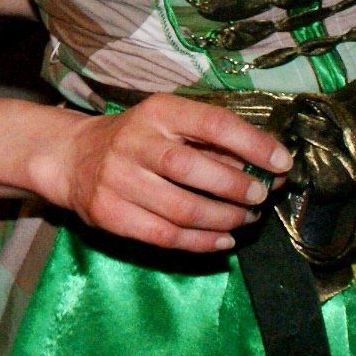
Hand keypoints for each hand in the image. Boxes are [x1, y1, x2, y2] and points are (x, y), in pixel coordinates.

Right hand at [31, 94, 292, 254]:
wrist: (73, 157)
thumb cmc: (139, 139)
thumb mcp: (170, 124)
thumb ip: (215, 143)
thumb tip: (273, 168)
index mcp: (158, 112)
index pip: (212, 123)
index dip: (252, 144)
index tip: (282, 163)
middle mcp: (135, 142)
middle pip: (194, 169)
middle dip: (236, 187)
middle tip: (260, 197)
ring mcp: (118, 180)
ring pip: (182, 209)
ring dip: (223, 219)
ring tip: (245, 219)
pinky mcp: (109, 213)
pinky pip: (164, 235)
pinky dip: (201, 242)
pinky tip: (223, 240)